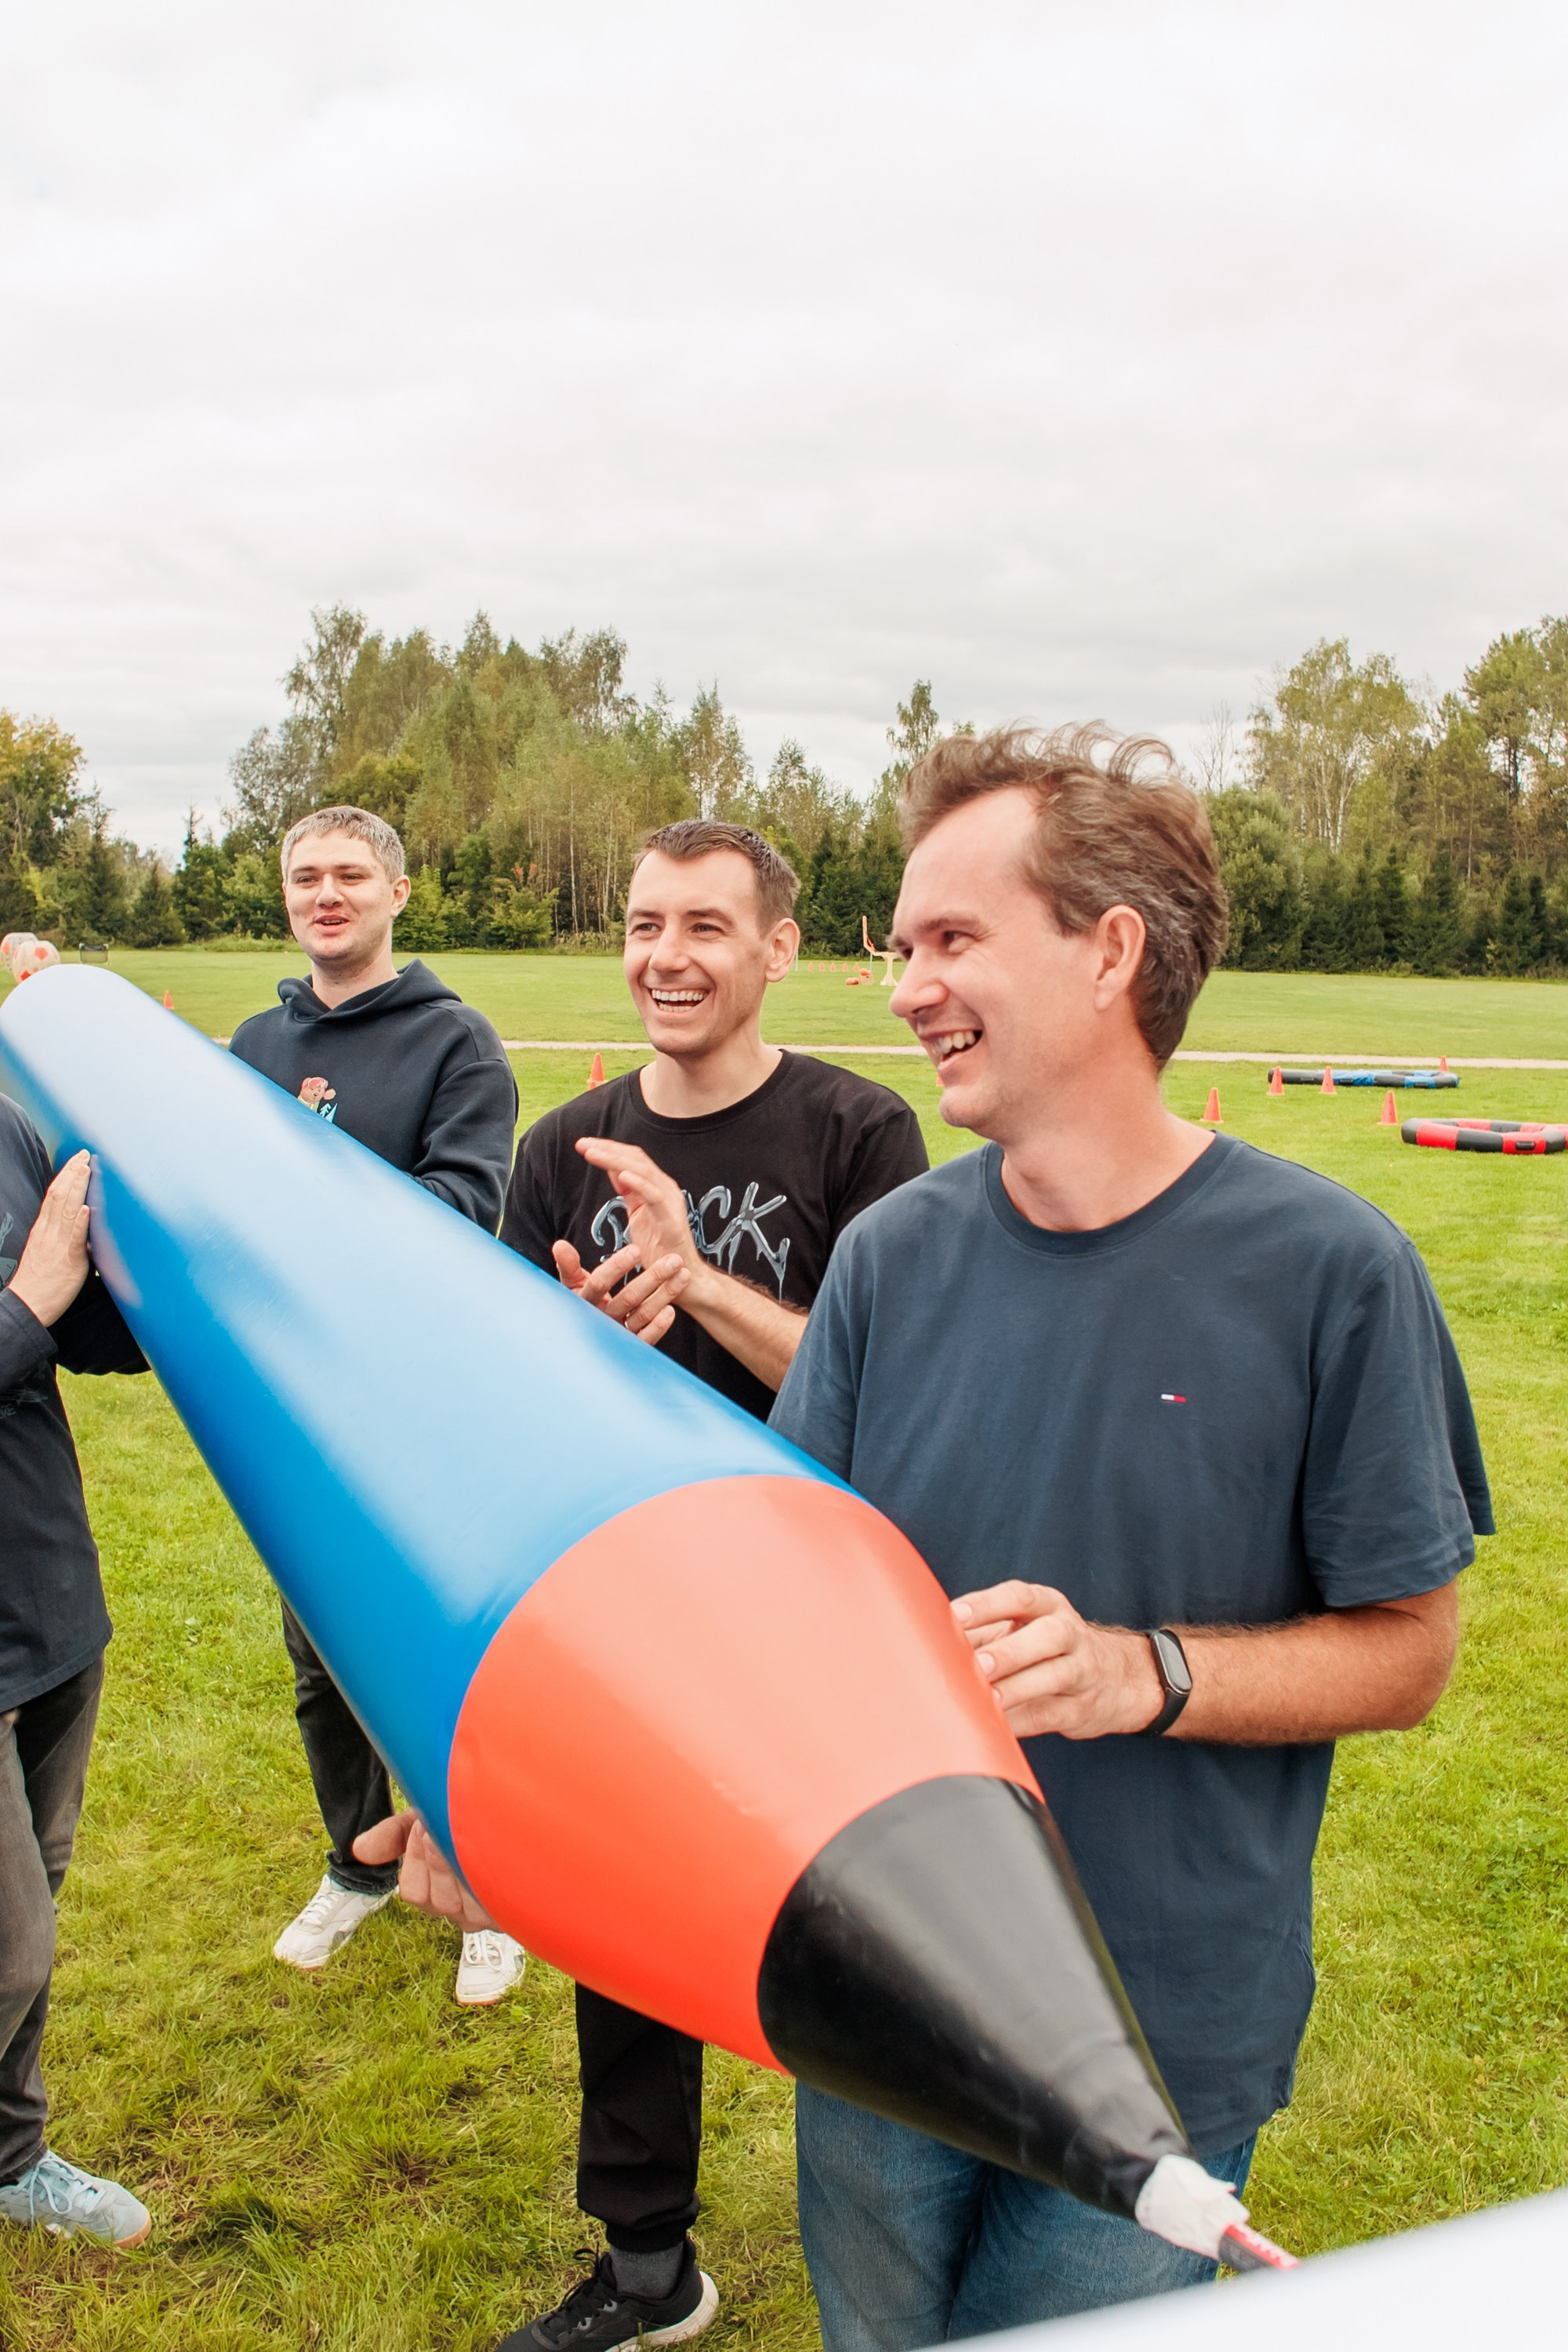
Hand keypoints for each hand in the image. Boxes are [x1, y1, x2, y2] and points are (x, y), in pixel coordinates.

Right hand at [9, 1151, 93, 1326]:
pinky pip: (74, 1239)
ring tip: (86, 1169)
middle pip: (59, 1196)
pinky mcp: (68, 1260)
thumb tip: (81, 1225)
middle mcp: (49, 1232)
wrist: (28, 1304)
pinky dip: (80, 1223)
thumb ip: (63, 1236)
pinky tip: (85, 1209)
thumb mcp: (48, 1251)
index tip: (77, 1160)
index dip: (66, 1176)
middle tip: (84, 1154)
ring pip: (66, 1210)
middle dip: (73, 1173)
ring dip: (77, 1189)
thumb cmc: (40, 1281)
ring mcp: (58, 1244)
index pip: (54, 1195)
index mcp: (43, 1229)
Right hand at [353, 1811, 498, 1931]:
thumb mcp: (421, 1820)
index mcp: (432, 1893)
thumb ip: (392, 1836)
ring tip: (473, 1834)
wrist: (497, 1806)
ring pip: (465, 1906)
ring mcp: (484, 1915)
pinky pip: (492, 1904)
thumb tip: (360, 1849)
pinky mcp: (510, 1912)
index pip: (414, 1892)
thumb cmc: (460, 1817)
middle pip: (439, 1902)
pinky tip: (492, 1851)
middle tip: (449, 1827)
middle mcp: (457, 1911)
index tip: (425, 1825)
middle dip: (443, 1857)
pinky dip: (489, 1874)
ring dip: (466, 1863)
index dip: (419, 1856)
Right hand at [552, 1236, 690, 1345]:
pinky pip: (645, 1339)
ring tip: (683, 1276)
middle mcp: (600, 1319)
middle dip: (653, 1277)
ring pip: (641, 1315)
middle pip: (627, 1299)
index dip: (617, 1267)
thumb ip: (569, 1265)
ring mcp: (616, 1334)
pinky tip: (671, 1311)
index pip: (599, 1283)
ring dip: (664, 1295)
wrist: (582, 1339)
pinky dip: (658, 1326)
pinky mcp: (630, 1347)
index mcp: (584, 1301)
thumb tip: (559, 1245)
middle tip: (674, 1260)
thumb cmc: (582, 1302)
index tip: (636, 1250)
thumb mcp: (572, 1284)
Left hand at [572, 1137, 712, 1305]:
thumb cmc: (659, 1246)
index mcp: (655, 1185)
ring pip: (642, 1171)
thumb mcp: (638, 1213)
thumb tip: (615, 1170)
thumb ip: (629, 1191)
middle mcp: (664, 1187)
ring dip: (615, 1160)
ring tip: (592, 1153)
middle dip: (606, 1149)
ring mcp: (669, 1201)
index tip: (583, 1145)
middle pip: (634, 1158)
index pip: (630, 1158)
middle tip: (582, 1144)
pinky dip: (638, 1183)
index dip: (607, 1148)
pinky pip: (654, 1196)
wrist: (680, 1275)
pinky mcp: (671, 1218)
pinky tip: (621, 1175)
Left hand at [952, 1580, 1164, 1740]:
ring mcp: (1083, 1671)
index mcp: (1049, 1606)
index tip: (956, 1615)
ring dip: (1017, 1688)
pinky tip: (997, 1725)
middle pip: (1048, 1636)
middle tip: (979, 1663)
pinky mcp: (1082, 1708)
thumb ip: (984, 1631)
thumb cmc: (1048, 1648)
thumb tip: (930, 1640)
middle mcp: (1070, 1633)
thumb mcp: (1026, 1627)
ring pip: (1055, 1676)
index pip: (1020, 1597)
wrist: (1118, 1678)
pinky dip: (1021, 1720)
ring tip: (987, 1698)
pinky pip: (1051, 1714)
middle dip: (1011, 1649)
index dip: (988, 1605)